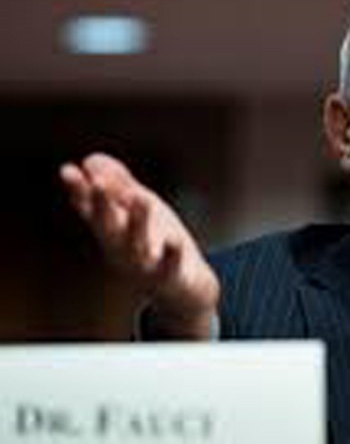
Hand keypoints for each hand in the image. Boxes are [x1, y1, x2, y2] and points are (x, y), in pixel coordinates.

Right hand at [60, 153, 219, 337]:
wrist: (183, 289)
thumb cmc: (156, 244)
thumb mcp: (136, 211)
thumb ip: (118, 185)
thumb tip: (91, 159)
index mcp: (113, 230)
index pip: (90, 208)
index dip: (79, 191)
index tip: (67, 170)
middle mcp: (122, 248)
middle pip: (107, 226)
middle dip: (102, 205)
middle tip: (99, 183)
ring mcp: (144, 265)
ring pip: (136, 245)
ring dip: (137, 223)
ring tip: (142, 197)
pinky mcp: (169, 277)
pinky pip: (169, 268)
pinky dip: (171, 256)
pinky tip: (174, 241)